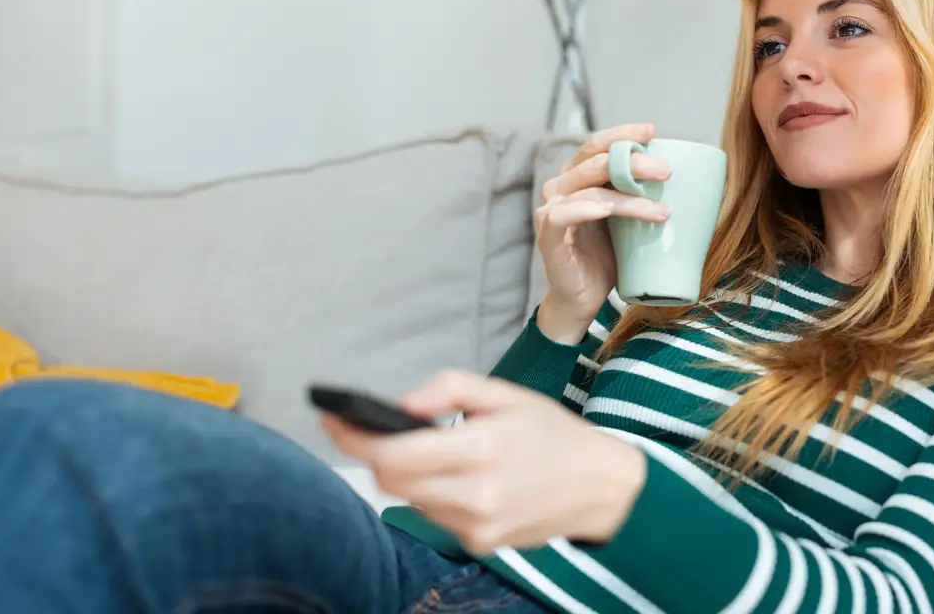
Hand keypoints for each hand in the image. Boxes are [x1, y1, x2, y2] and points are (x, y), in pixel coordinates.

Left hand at [322, 371, 646, 554]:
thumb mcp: (507, 394)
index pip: (394, 454)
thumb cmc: (553, 434)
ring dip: (405, 474)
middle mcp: (477, 494)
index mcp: (484, 448)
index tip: (332, 419)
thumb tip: (400, 405)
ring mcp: (477, 526)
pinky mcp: (480, 544)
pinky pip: (434, 516)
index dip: (354, 437)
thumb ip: (450, 389)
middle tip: (369, 430)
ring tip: (429, 451)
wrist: (601, 488)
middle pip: (390, 482)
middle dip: (374, 454)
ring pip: (409, 499)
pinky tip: (456, 477)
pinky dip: (432, 493)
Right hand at [535, 123, 671, 342]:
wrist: (584, 299)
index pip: (596, 144)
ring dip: (628, 196)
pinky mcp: (547, 235)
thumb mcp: (629, 221)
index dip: (621, 134)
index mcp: (578, 177)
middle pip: (596, 161)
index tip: (651, 132)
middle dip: (634, 162)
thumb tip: (692, 181)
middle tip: (667, 172)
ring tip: (662, 211)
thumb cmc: (610, 257)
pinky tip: (608, 210)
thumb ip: (641, 196)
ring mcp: (551, 210)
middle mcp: (560, 187)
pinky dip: (588, 209)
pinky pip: (563, 214)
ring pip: (589, 189)